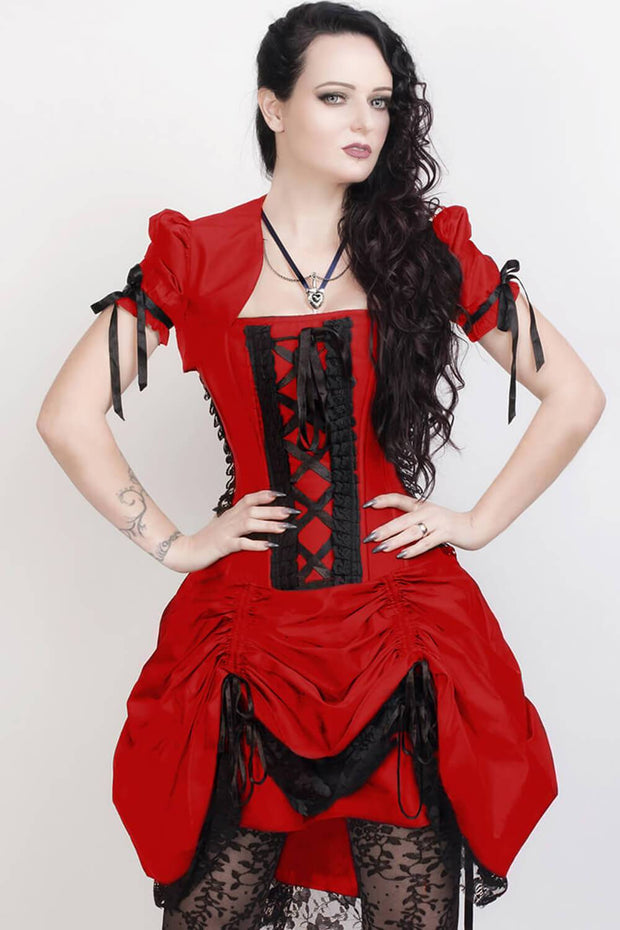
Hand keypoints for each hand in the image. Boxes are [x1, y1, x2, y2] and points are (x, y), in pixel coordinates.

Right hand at [163, 489, 298, 572]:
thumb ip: (237, 520)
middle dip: (273, 510)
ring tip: (284, 527)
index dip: (264, 495)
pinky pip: (241, 543)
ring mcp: (226, 532)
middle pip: (253, 510)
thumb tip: (253, 517)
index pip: (249, 499)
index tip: (281, 495)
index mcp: (230, 514)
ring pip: (249, 523)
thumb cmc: (207, 539)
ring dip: (268, 524)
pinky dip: (255, 543)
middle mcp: (229, 520)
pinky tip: (268, 545)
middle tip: (291, 511)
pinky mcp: (223, 546)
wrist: (186, 551)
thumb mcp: (223, 525)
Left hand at [362, 493, 489, 557]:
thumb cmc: (450, 524)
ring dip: (394, 541)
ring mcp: (437, 522)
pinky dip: (413, 549)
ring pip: (411, 532)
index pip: (399, 499)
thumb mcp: (430, 517)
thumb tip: (392, 531)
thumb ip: (413, 520)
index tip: (367, 504)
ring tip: (381, 548)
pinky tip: (402, 555)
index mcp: (422, 506)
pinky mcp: (445, 533)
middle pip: (401, 520)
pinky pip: (426, 543)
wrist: (475, 526)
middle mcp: (428, 512)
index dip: (383, 500)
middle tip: (369, 538)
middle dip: (383, 530)